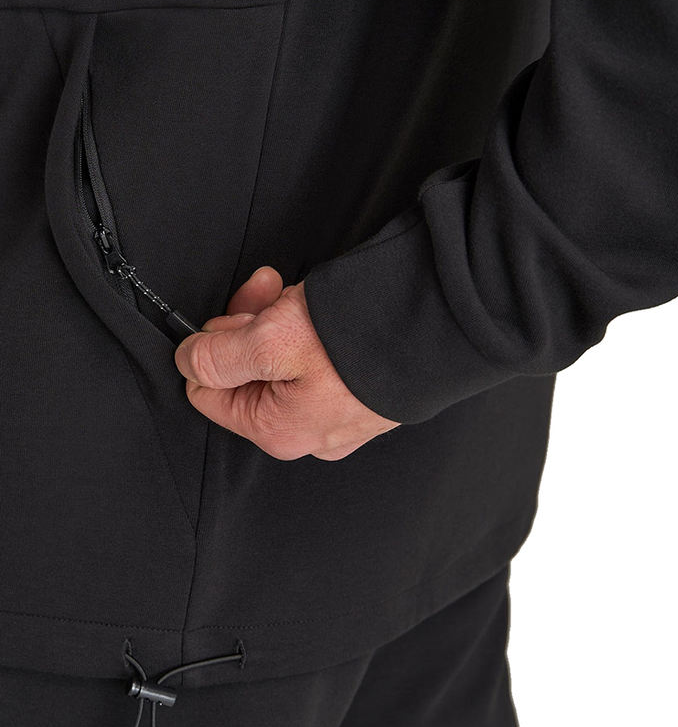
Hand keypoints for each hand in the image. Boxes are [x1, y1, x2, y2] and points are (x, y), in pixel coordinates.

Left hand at [174, 267, 399, 459]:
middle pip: (246, 377)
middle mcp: (306, 434)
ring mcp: (338, 417)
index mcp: (277, 432)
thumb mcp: (269, 341)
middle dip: (248, 327)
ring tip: (299, 295)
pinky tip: (323, 312)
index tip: (237, 313)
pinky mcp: (362, 395)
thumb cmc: (359, 339)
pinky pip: (317, 366)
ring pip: (281, 365)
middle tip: (267, 292)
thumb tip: (187, 363)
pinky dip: (311, 334)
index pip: (208, 393)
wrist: (441, 322)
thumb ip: (217, 357)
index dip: (213, 345)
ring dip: (278, 322)